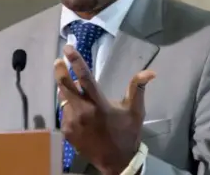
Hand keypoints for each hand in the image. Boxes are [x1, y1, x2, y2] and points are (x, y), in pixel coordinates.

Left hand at [56, 45, 155, 174]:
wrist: (116, 161)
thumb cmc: (127, 133)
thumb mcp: (135, 111)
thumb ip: (137, 88)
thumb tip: (150, 72)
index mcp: (99, 104)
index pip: (85, 77)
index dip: (75, 61)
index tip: (68, 48)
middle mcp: (83, 112)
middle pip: (65, 86)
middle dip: (60, 71)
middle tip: (58, 61)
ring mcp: (72, 122)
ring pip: (64, 99)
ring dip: (66, 92)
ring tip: (73, 89)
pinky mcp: (67, 131)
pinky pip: (64, 113)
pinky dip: (69, 108)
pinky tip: (78, 110)